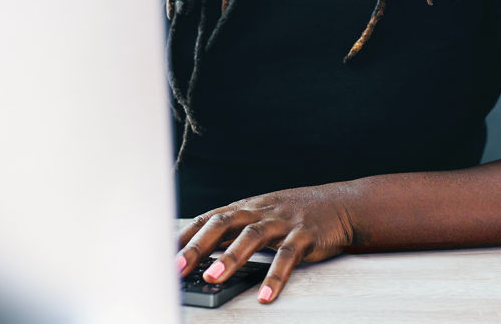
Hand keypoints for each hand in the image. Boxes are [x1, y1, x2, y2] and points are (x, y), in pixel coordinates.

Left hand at [176, 185, 355, 303]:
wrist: (340, 205)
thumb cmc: (293, 214)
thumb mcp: (260, 215)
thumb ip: (232, 232)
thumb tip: (196, 254)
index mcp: (246, 208)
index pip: (208, 218)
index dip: (184, 236)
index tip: (160, 254)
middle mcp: (260, 212)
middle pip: (224, 223)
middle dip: (198, 246)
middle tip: (177, 267)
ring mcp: (283, 223)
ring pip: (253, 236)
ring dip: (230, 257)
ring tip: (213, 278)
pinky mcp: (305, 237)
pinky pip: (288, 257)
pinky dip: (276, 276)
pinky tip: (265, 294)